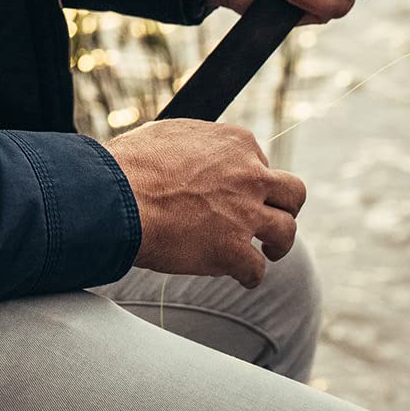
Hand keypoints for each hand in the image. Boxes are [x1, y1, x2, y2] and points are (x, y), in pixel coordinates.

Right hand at [105, 119, 303, 286]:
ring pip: (287, 230)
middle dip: (285, 206)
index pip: (260, 162)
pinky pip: (256, 269)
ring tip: (270, 251)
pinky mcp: (232, 249)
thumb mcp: (172, 133)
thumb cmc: (131, 164)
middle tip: (273, 218)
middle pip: (292, 192)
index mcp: (237, 143)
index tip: (235, 193)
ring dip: (279, 243)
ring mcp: (245, 213)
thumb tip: (192, 152)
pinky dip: (250, 275)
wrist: (117, 197)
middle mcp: (250, 175)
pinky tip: (242, 277)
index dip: (248, 180)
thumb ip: (196, 144)